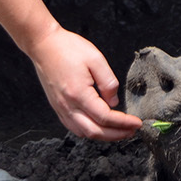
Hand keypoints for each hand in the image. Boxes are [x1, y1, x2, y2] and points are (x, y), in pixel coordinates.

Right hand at [24, 26, 142, 141]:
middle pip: (95, 132)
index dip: (123, 123)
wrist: (43, 45)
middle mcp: (68, 106)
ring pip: (84, 133)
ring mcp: (61, 108)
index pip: (105, 117)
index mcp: (79, 94)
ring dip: (104, 136)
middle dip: (117, 135)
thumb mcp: (96, 59)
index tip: (137, 123)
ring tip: (119, 131)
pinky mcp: (57, 107)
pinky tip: (99, 126)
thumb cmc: (68, 48)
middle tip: (132, 131)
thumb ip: (108, 83)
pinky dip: (90, 131)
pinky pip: (74, 127)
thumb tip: (114, 102)